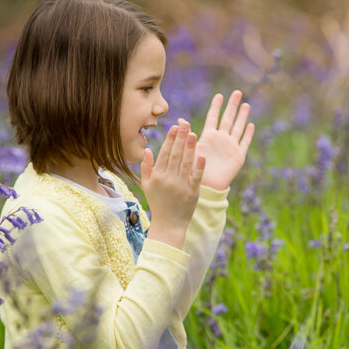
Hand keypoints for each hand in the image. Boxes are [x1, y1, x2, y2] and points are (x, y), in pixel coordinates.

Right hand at [141, 121, 205, 248]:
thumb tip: (148, 149)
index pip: (165, 154)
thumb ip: (146, 167)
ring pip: (186, 163)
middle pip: (176, 155)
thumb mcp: (147, 185)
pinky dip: (199, 166)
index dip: (170, 140)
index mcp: (158, 176)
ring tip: (194, 134)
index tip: (175, 127)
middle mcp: (168, 180)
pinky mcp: (192, 193)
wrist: (169, 224)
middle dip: (181, 139)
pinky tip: (202, 155)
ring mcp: (181, 186)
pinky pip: (196, 177)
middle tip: (185, 124)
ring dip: (190, 148)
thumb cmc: (158, 202)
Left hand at [196, 90, 254, 189]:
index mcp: (208, 137)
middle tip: (237, 92)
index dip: (216, 106)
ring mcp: (230, 147)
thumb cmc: (194, 170)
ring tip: (246, 104)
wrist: (204, 187)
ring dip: (242, 116)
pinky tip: (251, 125)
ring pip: (238, 128)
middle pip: (228, 119)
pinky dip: (247, 134)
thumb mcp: (189, 150)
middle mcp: (220, 139)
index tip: (219, 95)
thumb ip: (187, 135)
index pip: (213, 117)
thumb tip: (179, 121)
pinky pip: (244, 143)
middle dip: (232, 106)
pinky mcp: (238, 157)